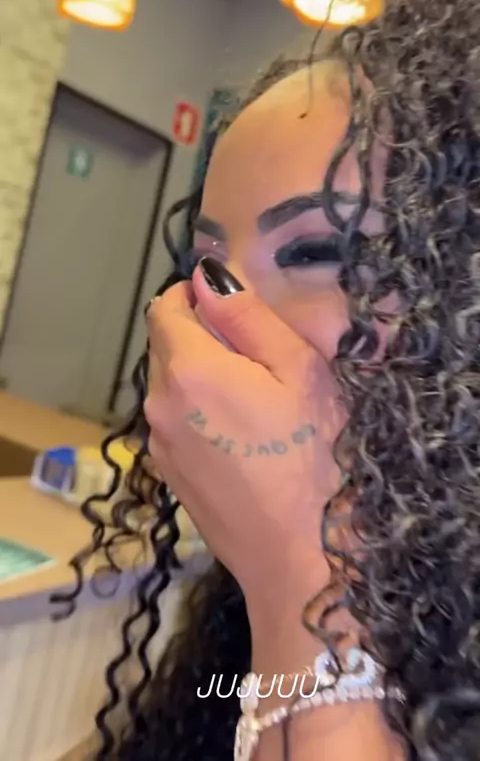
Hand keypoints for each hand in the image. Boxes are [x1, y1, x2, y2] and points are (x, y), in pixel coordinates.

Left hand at [145, 259, 344, 621]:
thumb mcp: (298, 370)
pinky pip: (175, 422)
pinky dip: (197, 412)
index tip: (228, 306)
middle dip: (199, 336)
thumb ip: (247, 317)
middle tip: (256, 357)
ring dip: (199, 376)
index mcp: (188, 370)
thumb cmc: (313, 456)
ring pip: (169, 386)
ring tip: (253, 401)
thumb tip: (207, 277)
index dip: (191, 296)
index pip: (163, 308)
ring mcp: (159, 444)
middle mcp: (159, 404)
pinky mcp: (168, 474)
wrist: (300, 557)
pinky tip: (240, 439)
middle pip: (164, 346)